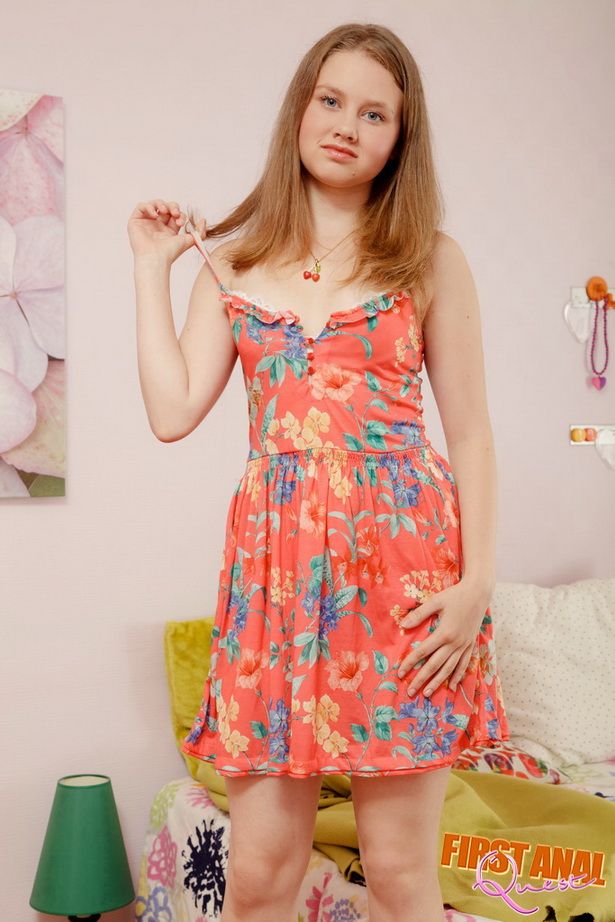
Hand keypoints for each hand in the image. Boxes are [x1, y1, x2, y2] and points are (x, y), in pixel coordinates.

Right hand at [127, 199, 205, 262]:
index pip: (174, 214)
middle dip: (172, 206)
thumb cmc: (170, 252)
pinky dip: (148, 206)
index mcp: (168, 230)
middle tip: (175, 213)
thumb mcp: (190, 241)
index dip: (179, 213)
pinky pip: (141, 207)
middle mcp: (156, 226)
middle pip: (165, 207)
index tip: (181, 222)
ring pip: (153, 204)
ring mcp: (146, 223)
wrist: (156, 259)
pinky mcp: (135, 222)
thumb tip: (203, 220)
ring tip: (165, 210)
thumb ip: (200, 232)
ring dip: (161, 204)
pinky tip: (155, 214)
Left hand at [396, 578, 491, 698]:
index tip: (400, 673)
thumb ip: (419, 614)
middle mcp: (455, 643)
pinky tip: (451, 686)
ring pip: (449, 668)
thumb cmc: (455, 595)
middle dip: (422, 679)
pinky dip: (457, 676)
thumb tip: (402, 625)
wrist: (479, 593)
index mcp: (444, 632)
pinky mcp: (470, 645)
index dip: (410, 663)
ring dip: (438, 682)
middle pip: (435, 665)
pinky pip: (463, 664)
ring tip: (427, 693)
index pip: (423, 652)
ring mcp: (464, 645)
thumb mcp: (435, 601)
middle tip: (410, 692)